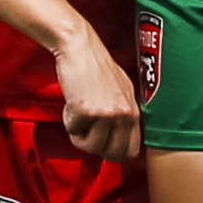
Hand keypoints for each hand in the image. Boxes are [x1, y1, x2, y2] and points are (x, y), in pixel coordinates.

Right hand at [52, 21, 139, 162]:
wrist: (80, 47)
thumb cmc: (96, 65)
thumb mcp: (121, 90)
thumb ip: (123, 114)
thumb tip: (116, 137)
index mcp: (133, 111)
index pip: (132, 150)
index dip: (115, 153)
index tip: (103, 146)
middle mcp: (124, 114)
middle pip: (113, 154)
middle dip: (96, 149)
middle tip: (86, 135)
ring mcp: (106, 114)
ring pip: (91, 147)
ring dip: (79, 136)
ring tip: (78, 116)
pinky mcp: (86, 110)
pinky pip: (73, 131)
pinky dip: (68, 121)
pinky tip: (71, 103)